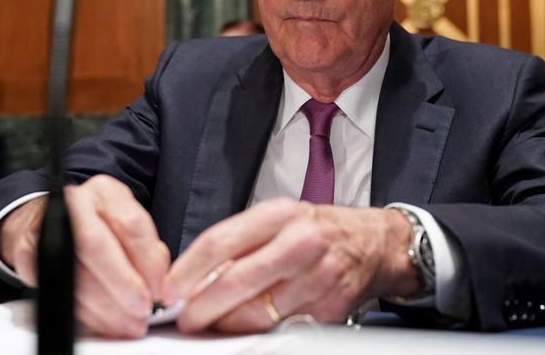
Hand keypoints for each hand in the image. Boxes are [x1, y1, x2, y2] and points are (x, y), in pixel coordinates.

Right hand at [0, 175, 170, 337]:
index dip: (147, 260)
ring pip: (74, 272)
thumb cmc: (100, 225)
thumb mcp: (128, 224)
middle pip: (96, 244)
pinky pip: (57, 290)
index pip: (130, 224)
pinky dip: (84, 312)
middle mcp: (74, 204)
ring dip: (105, 306)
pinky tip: (104, 321)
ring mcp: (46, 227)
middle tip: (142, 308)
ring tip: (128, 322)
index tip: (159, 288)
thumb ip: (147, 248)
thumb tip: (160, 283)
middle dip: (122, 282)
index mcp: (106, 192)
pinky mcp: (27, 255)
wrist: (50, 221)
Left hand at [161, 197, 418, 332]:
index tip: (170, 288)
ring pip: (257, 312)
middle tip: (185, 317)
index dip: (188, 270)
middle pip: (235, 280)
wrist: (374, 243)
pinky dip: (259, 331)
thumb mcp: (280, 219)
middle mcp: (300, 242)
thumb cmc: (320, 229)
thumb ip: (241, 242)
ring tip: (213, 323)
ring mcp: (317, 276)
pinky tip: (248, 326)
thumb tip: (196, 276)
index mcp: (280, 214)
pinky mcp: (329, 307)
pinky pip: (283, 327)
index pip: (221, 241)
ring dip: (227, 323)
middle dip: (201, 306)